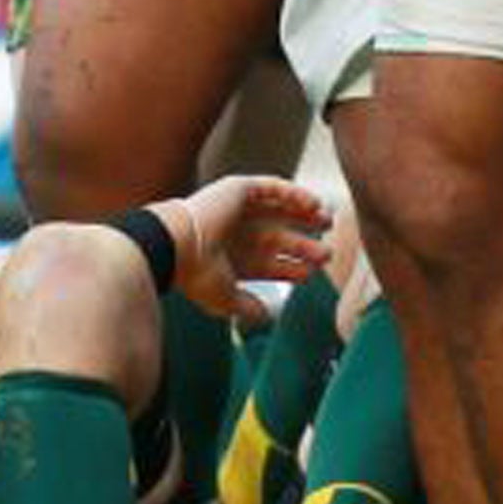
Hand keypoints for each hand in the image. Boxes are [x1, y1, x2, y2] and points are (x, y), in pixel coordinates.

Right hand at [171, 175, 333, 322]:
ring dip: (303, 215)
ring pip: (278, 210)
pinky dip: (295, 193)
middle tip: (326, 252)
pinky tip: (314, 204)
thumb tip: (266, 316)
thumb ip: (247, 307)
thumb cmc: (195, 273)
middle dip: (302, 246)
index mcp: (234, 258)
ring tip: (326, 221)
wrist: (176, 245)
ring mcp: (237, 210)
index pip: (269, 263)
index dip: (292, 268)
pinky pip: (272, 187)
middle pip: (278, 238)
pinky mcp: (237, 189)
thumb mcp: (226, 298)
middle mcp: (236, 233)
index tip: (312, 273)